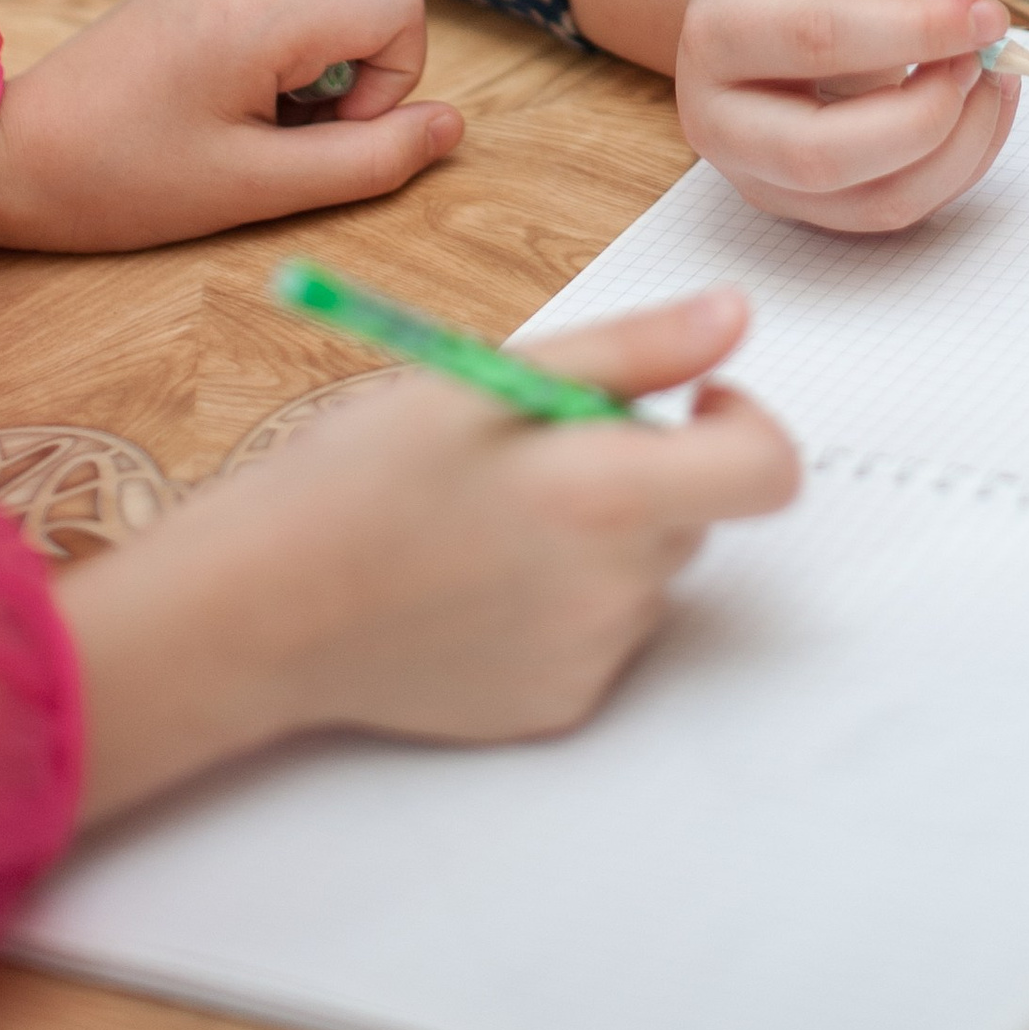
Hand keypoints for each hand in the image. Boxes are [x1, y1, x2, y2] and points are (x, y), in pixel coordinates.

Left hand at [0, 0, 462, 252]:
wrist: (9, 155)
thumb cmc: (123, 182)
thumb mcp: (257, 190)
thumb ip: (368, 160)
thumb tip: (451, 128)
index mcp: (260, 11)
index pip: (400, 6)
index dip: (390, 80)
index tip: (322, 133)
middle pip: (364, 2)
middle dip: (348, 79)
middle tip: (273, 139)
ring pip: (327, 2)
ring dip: (312, 69)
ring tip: (240, 123)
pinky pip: (282, 1)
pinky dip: (278, 53)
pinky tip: (218, 100)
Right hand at [58, 287, 797, 823]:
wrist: (260, 611)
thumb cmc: (361, 476)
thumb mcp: (486, 378)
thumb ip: (631, 351)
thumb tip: (735, 319)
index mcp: (606, 497)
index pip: (768, 472)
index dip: (745, 423)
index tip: (691, 400)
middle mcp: (616, 592)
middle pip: (695, 513)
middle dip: (644, 468)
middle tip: (532, 451)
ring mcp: (589, 661)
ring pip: (648, 571)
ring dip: (604, 534)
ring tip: (489, 518)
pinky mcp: (557, 709)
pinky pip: (602, 633)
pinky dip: (566, 599)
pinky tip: (477, 581)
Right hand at [567, 0, 1019, 231]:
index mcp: (715, 27)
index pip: (813, 38)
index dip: (912, 28)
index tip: (982, 12)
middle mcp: (722, 120)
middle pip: (825, 153)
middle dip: (930, 107)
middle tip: (984, 52)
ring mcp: (764, 178)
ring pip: (876, 200)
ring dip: (961, 140)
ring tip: (989, 71)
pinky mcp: (811, 210)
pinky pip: (899, 210)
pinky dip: (962, 161)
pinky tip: (978, 102)